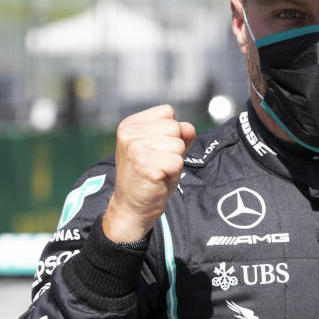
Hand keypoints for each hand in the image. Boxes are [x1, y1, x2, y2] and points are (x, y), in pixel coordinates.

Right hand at [103, 105, 195, 242]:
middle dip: (174, 148)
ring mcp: (135, 148)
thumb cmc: (148, 177)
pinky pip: (177, 161)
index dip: (170, 133)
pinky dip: (173, 173)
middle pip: (175, 127)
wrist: (133, 206)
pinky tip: (159, 179)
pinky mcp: (145, 164)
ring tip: (158, 171)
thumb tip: (189, 127)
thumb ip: (179, 135)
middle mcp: (129, 133)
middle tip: (158, 163)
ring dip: (174, 161)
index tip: (156, 150)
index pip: (167, 112)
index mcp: (130, 125)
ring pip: (178, 145)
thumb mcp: (164, 149)